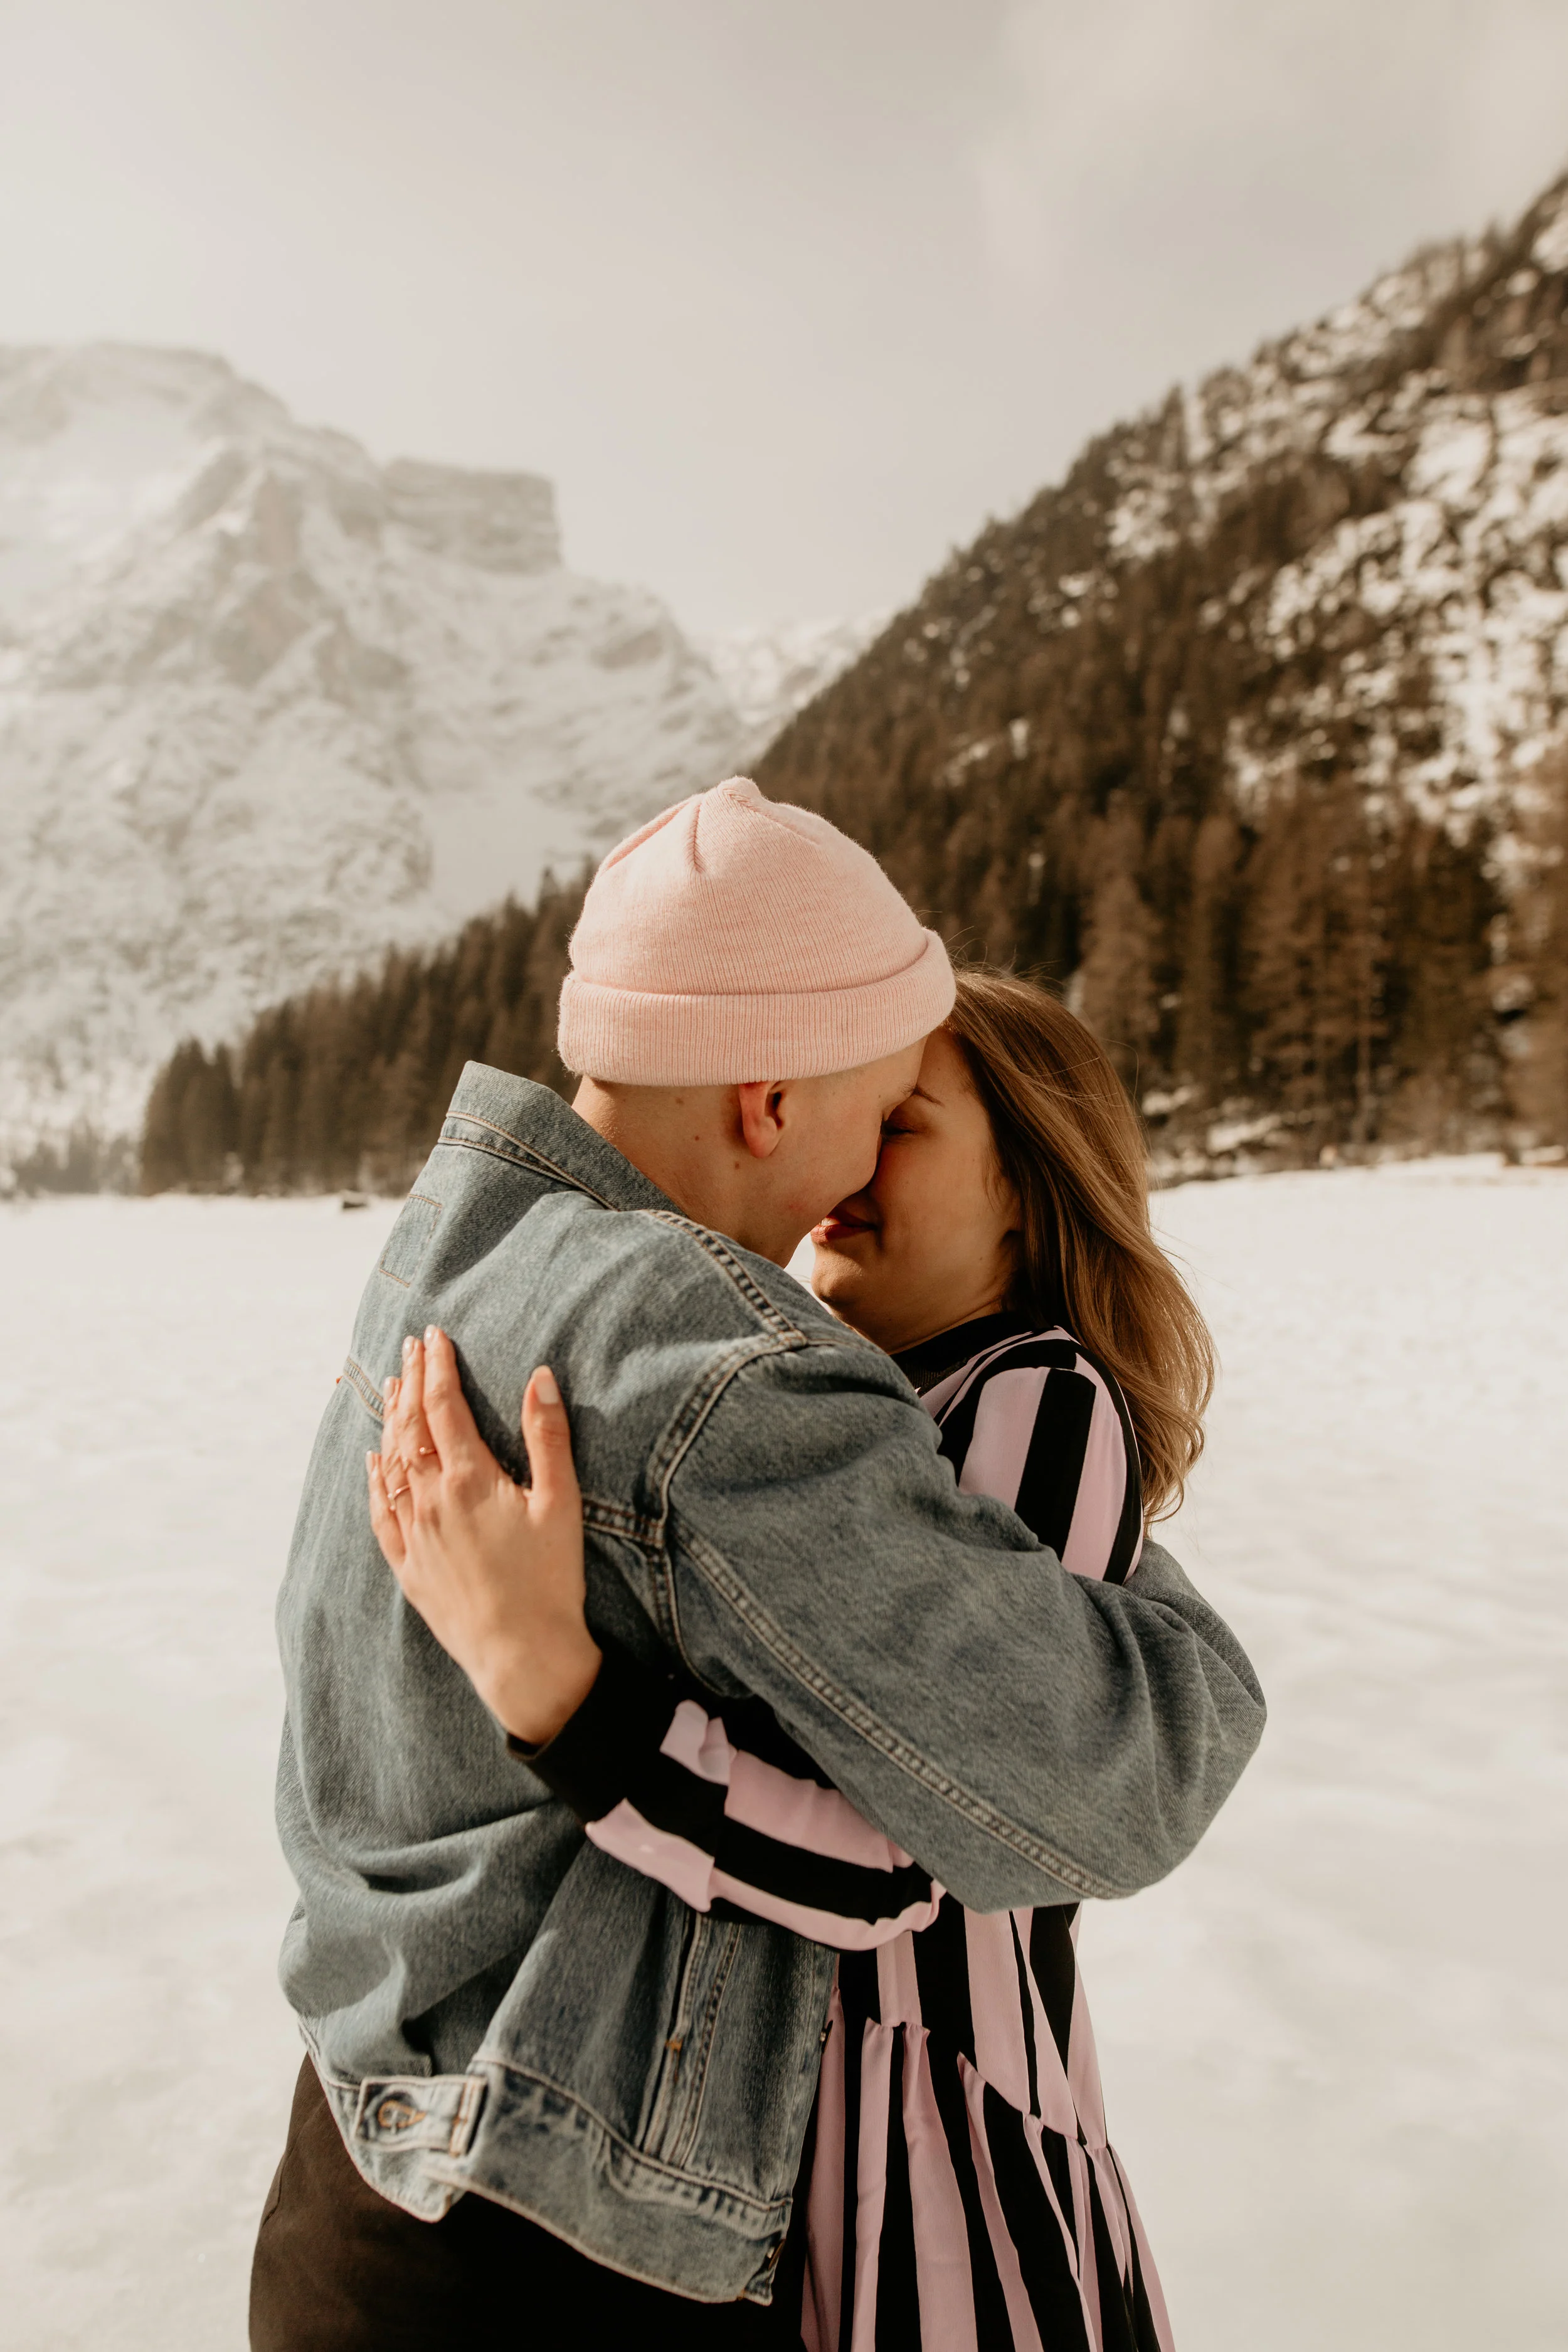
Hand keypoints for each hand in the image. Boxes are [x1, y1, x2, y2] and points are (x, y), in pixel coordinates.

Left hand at [367, 1329, 601, 1746]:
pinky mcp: (407, 1565)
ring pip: (391, 1463)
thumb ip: (548, 1437)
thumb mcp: (561, 1503)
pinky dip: (373, 1478)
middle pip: (413, 1427)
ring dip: (391, 1419)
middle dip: (411, 1381)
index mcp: (470, 1480)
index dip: (439, 1367)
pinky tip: (373, 1458)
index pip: (446, 1407)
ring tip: (392, 1386)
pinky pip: (379, 1511)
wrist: (521, 1656)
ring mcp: (414, 1534)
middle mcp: (432, 1501)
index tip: (435, 1336)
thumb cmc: (550, 1581)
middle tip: (411, 1346)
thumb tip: (539, 1377)